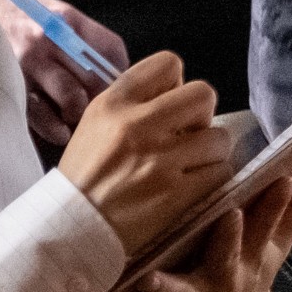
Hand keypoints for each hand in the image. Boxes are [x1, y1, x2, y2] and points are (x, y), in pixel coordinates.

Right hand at [0, 0, 129, 144]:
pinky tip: (61, 129)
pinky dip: (57, 130)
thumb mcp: (57, 14)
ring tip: (77, 115)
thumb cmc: (22, 18)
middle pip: (96, 78)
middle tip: (100, 106)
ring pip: (72, 100)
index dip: (119, 74)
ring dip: (80, 114)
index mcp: (66, 20)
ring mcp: (27, 66)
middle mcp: (47, 41)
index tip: (118, 86)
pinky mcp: (10, 88)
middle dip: (103, 97)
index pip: (110, 50)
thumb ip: (86, 39)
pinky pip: (42, 118)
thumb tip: (116, 75)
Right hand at [55, 52, 230, 254]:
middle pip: (203, 94)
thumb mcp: (95, 123)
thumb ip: (133, 102)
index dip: (176, 83)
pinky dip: (212, 178)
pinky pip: (220, 172)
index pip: (168, 63)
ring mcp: (159, 161)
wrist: (71, 227)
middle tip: (187, 135)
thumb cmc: (84, 176)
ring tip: (189, 164)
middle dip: (201, 115)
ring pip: (219, 137)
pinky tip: (192, 184)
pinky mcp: (176, 195)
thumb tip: (176, 92)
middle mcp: (137, 126)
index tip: (169, 105)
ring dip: (210, 151)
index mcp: (114, 104)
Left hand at [84, 169, 291, 291]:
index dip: (277, 205)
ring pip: (181, 290)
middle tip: (229, 216)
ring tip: (151, 280)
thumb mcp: (273, 247)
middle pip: (230, 256)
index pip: (267, 224)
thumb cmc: (242, 272)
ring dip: (167, 287)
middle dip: (231, 239)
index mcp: (250, 254)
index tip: (284, 178)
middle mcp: (225, 276)